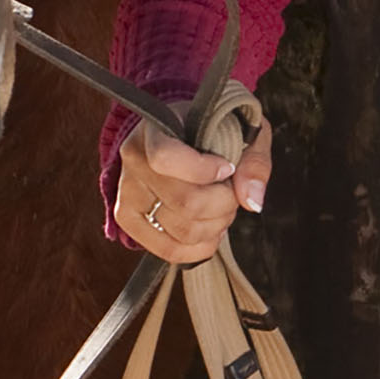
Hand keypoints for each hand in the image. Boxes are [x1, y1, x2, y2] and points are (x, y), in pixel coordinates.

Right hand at [113, 113, 272, 264]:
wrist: (177, 133)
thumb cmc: (211, 130)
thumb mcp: (241, 129)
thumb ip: (252, 161)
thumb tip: (252, 202)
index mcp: (153, 128)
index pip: (165, 159)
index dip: (204, 171)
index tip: (227, 168)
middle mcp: (134, 160)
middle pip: (184, 202)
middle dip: (223, 204)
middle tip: (232, 193)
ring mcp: (127, 192)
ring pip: (181, 230)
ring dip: (215, 227)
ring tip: (223, 210)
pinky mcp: (128, 218)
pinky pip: (167, 249)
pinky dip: (199, 248)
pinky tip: (211, 231)